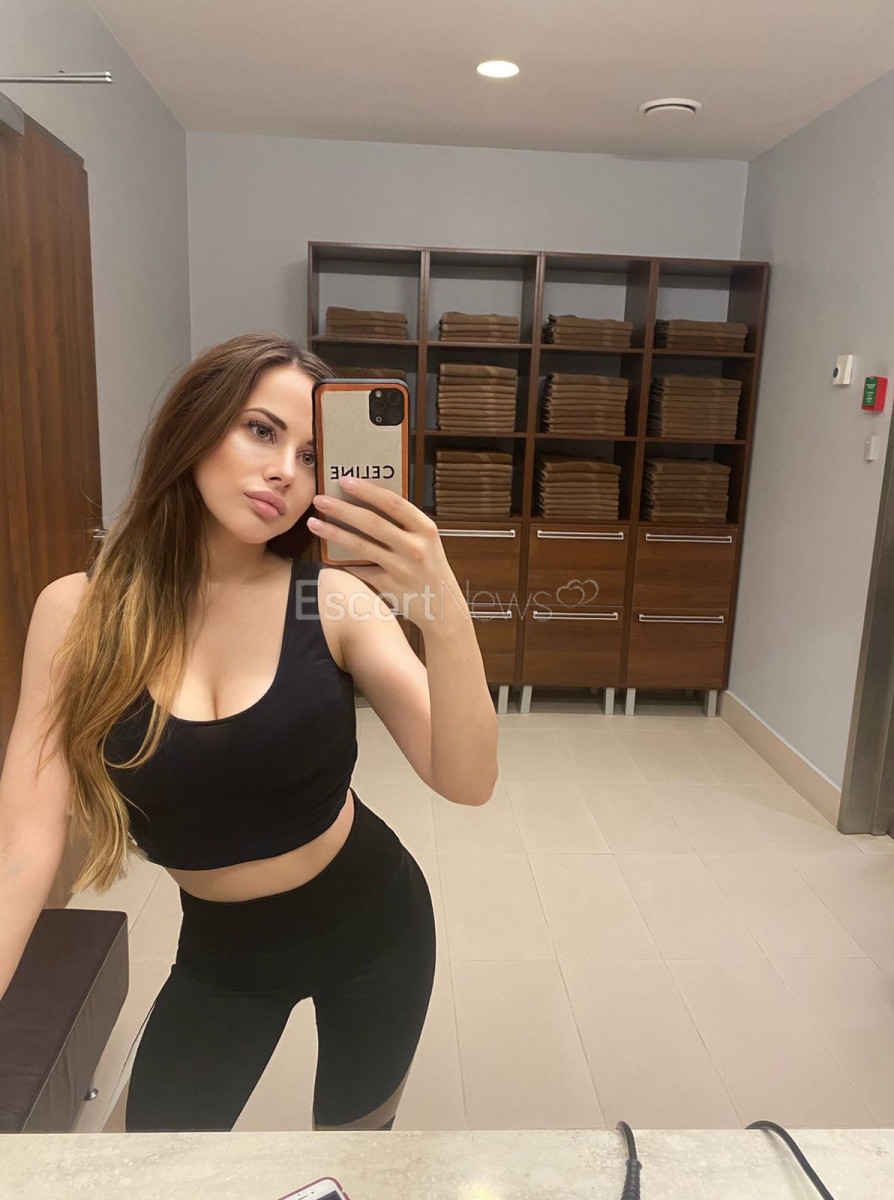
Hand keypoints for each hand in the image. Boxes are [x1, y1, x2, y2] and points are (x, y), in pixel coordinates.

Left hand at [308, 478, 470, 629]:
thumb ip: (405, 524)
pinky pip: (360, 569)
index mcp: (425, 528)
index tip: (345, 481)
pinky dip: (344, 562)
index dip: (367, 490)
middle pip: (372, 522)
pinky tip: (328, 555)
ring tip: (314, 523)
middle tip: (320, 500)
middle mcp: (414, 547)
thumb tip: (367, 501)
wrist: (443, 607)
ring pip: (360, 546)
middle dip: (342, 509)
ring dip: (334, 533)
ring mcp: (401, 568)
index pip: (393, 502)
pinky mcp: (389, 586)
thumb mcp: (427, 541)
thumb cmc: (431, 568)